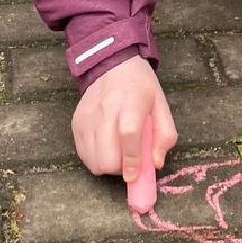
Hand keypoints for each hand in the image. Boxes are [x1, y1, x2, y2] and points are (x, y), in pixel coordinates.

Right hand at [72, 55, 176, 181]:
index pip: (128, 134)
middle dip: (119, 167)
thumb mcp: (162, 106)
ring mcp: (87, 117)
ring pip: (93, 161)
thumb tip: (156, 163)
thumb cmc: (140, 89)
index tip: (133, 176)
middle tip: (128, 160)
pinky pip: (83, 155)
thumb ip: (165, 135)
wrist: (112, 67)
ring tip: (116, 152)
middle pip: (106, 155)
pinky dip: (95, 158)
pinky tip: (104, 146)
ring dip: (107, 165)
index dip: (131, 160)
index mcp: (132, 103)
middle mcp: (106, 110)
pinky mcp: (76, 123)